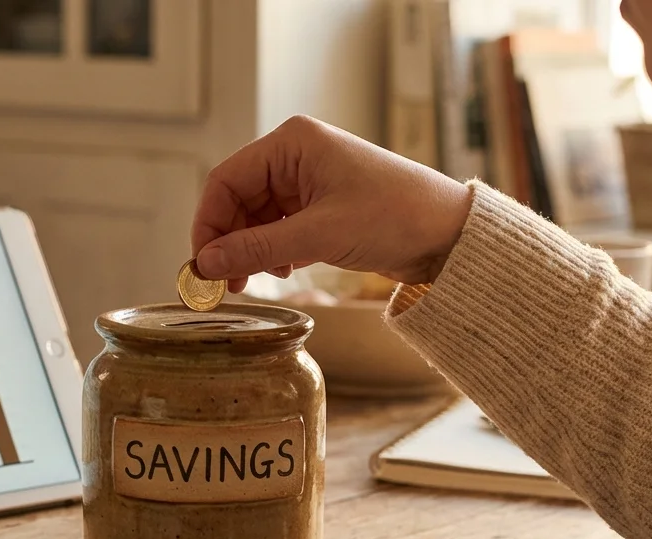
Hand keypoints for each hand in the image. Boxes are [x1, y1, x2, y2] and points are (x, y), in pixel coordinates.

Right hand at [192, 115, 473, 292]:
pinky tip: (283, 270)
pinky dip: (273, 251)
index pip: (226, 180)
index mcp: (293, 143)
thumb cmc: (395, 217)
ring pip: (256, 217)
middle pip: (238, 199)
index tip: (202, 265)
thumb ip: (258, 249)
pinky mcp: (321, 206)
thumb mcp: (319, 235)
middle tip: (223, 283)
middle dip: (228, 240)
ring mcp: (309, 181)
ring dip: (250, 249)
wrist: (449, 234)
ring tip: (252, 281)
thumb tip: (207, 264)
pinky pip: (279, 227)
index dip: (208, 223)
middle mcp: (296, 156)